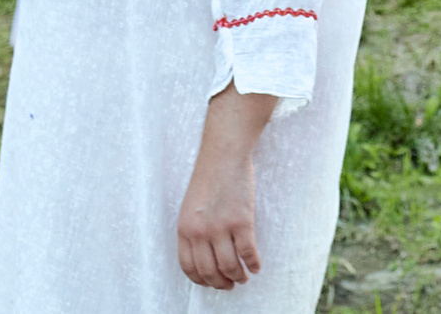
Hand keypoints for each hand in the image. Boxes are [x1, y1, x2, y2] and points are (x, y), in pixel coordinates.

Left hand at [176, 94, 268, 288]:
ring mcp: (220, 228)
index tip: (211, 283)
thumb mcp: (191, 206)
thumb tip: (205, 256)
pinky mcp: (241, 222)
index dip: (202, 280)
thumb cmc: (209, 177)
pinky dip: (253, 264)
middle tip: (229, 285)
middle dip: (220, 283)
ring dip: (238, 277)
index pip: (189, 267)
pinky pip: (247, 253)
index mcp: (184, 228)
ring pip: (229, 267)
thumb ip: (194, 230)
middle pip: (209, 271)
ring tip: (243, 277)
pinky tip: (256, 266)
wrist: (223, 154)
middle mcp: (200, 232)